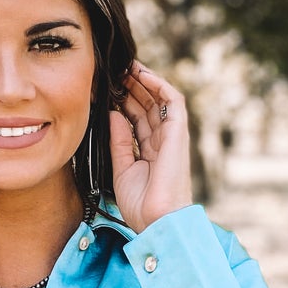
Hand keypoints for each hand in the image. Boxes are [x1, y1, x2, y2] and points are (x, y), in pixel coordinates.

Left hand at [109, 61, 192, 232]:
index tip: (108, 88)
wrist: (157, 220)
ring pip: (159, 100)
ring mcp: (171, 136)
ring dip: (144, 81)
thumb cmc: (141, 205)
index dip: (125, 101)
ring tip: (126, 66)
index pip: (138, 119)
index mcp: (149, 152)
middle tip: (114, 70)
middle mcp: (162, 142)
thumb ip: (118, 141)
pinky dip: (159, 85)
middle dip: (132, 87)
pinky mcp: (179, 133)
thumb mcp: (122, 168)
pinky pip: (173, 101)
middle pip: (148, 106)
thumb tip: (113, 114)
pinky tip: (142, 74)